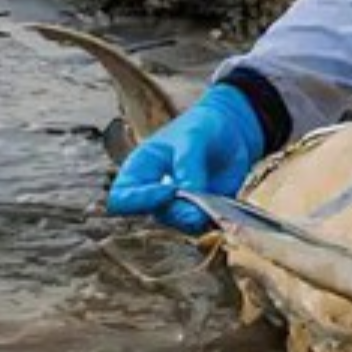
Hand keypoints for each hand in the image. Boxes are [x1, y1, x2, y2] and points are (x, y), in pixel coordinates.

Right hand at [105, 85, 264, 231]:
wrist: (230, 130)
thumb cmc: (201, 128)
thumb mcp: (193, 138)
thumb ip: (189, 166)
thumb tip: (190, 195)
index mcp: (139, 170)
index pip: (122, 199)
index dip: (141, 201)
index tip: (170, 189)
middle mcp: (154, 193)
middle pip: (156, 215)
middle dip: (179, 210)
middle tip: (201, 197)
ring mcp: (177, 204)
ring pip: (180, 224)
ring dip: (197, 216)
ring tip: (214, 199)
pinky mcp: (200, 210)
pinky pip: (202, 224)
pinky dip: (213, 217)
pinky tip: (223, 203)